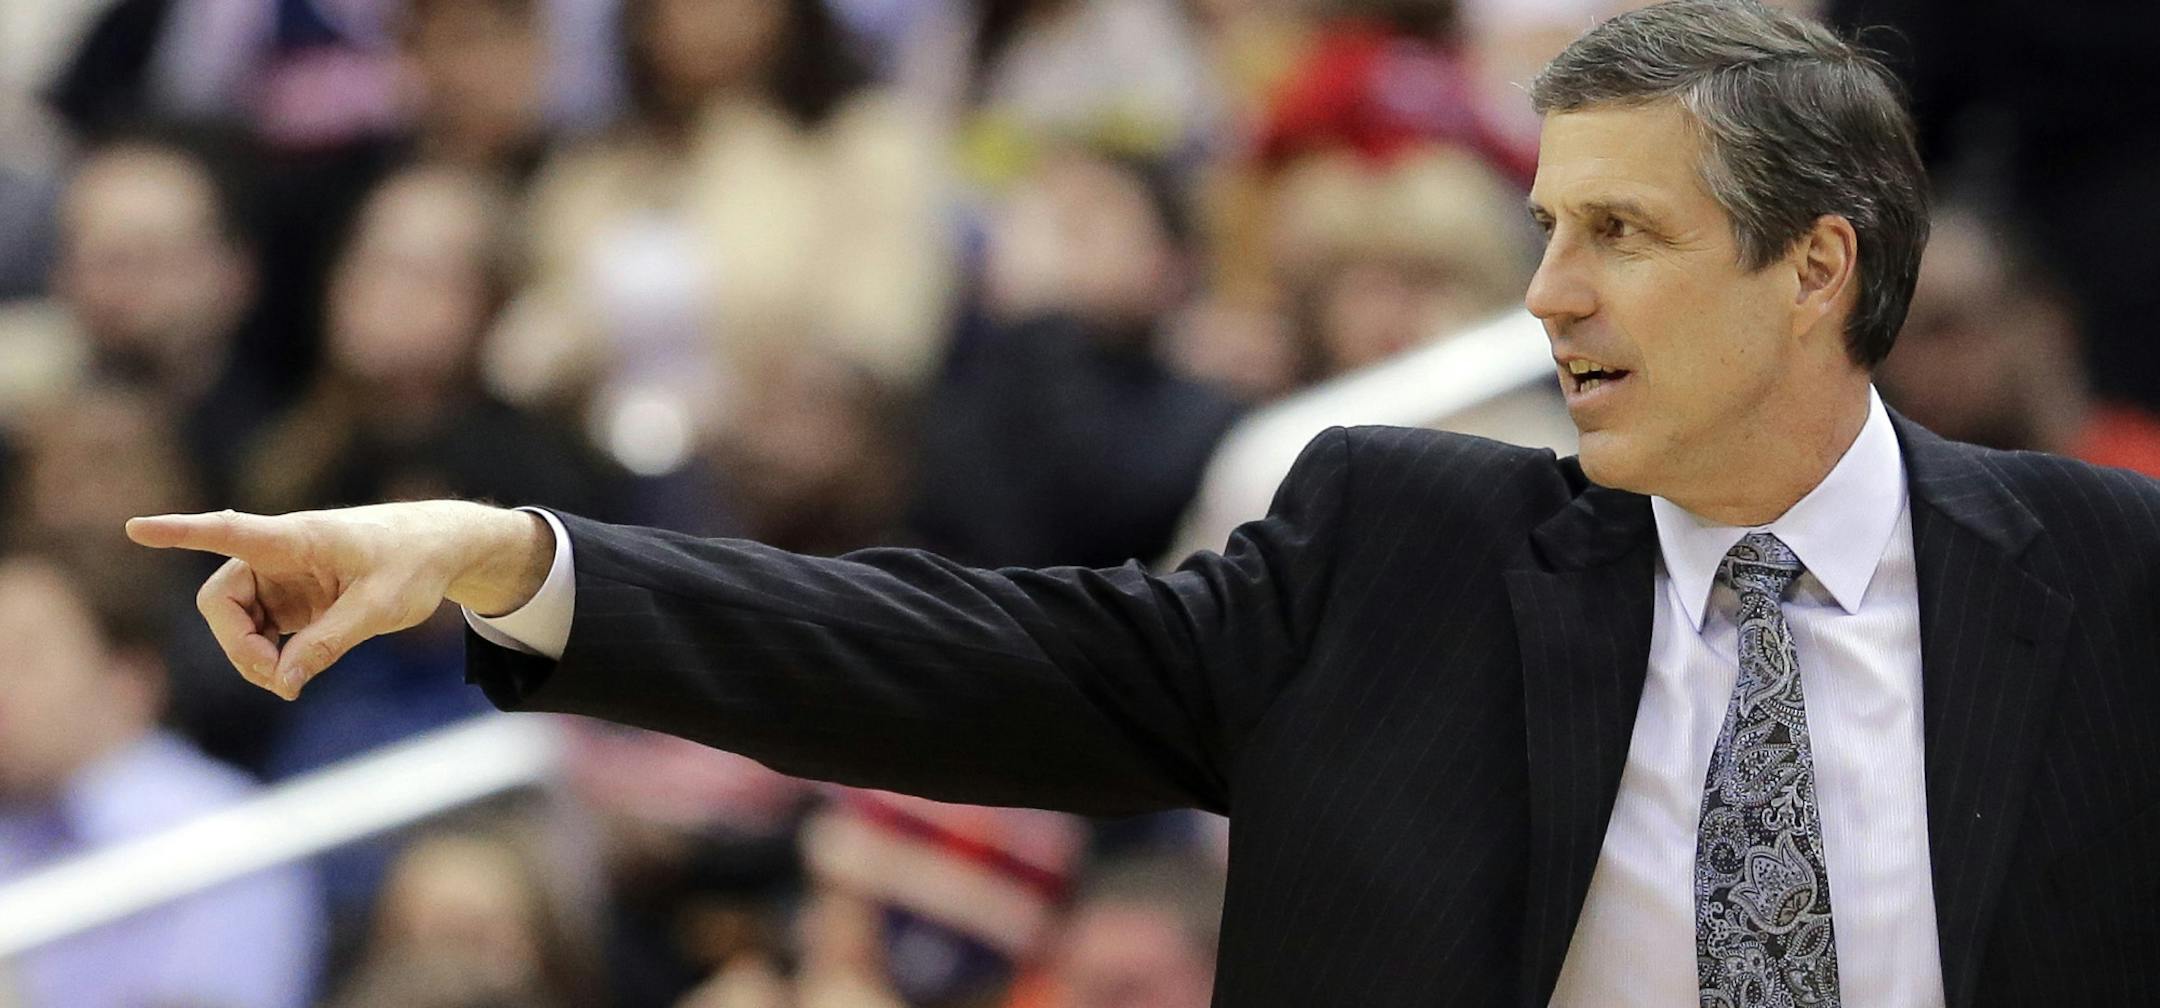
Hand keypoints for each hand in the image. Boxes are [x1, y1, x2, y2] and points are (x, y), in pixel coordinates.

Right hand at [125, 502, 553, 699]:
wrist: (441, 548)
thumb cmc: (414, 563)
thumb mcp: (382, 607)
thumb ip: (331, 642)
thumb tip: (284, 682)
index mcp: (297, 537)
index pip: (228, 530)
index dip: (180, 532)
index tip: (136, 528)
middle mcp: (277, 553)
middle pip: (221, 601)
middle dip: (237, 645)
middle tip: (279, 680)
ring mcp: (279, 577)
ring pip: (234, 622)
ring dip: (252, 656)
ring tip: (292, 681)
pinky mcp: (289, 599)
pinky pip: (257, 632)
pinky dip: (268, 657)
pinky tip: (293, 672)